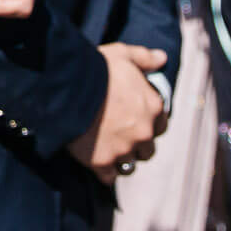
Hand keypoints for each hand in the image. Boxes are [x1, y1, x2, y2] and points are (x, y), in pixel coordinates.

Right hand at [68, 42, 168, 184]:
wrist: (68, 86)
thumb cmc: (97, 67)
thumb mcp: (123, 54)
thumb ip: (145, 57)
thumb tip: (162, 58)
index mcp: (153, 107)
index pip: (161, 125)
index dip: (148, 123)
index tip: (135, 119)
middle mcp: (143, 132)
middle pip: (147, 149)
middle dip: (137, 144)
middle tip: (120, 136)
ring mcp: (124, 149)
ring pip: (129, 165)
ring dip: (121, 159)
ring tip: (106, 150)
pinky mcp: (102, 161)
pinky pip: (109, 177)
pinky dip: (103, 172)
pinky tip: (95, 162)